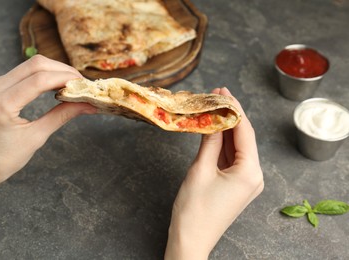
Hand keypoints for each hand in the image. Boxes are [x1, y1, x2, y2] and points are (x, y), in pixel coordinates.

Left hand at [0, 55, 95, 212]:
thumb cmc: (5, 158)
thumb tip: (88, 105)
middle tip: (82, 84)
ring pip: (30, 65)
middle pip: (36, 65)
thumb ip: (62, 116)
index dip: (66, 78)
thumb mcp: (37, 137)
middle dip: (63, 71)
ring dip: (54, 71)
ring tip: (72, 85)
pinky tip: (56, 86)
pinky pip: (23, 72)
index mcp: (2, 105)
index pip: (39, 80)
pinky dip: (43, 75)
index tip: (85, 85)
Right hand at [165, 88, 263, 258]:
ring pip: (237, 147)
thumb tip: (213, 118)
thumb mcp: (200, 169)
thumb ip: (210, 141)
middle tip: (216, 95)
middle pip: (243, 137)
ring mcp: (246, 181)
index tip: (222, 92)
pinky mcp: (236, 184)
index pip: (244, 131)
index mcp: (250, 172)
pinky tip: (214, 128)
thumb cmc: (194, 210)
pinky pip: (231, 158)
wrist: (190, 240)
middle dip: (230, 115)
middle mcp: (253, 176)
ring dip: (226, 128)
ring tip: (213, 106)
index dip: (233, 108)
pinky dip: (223, 143)